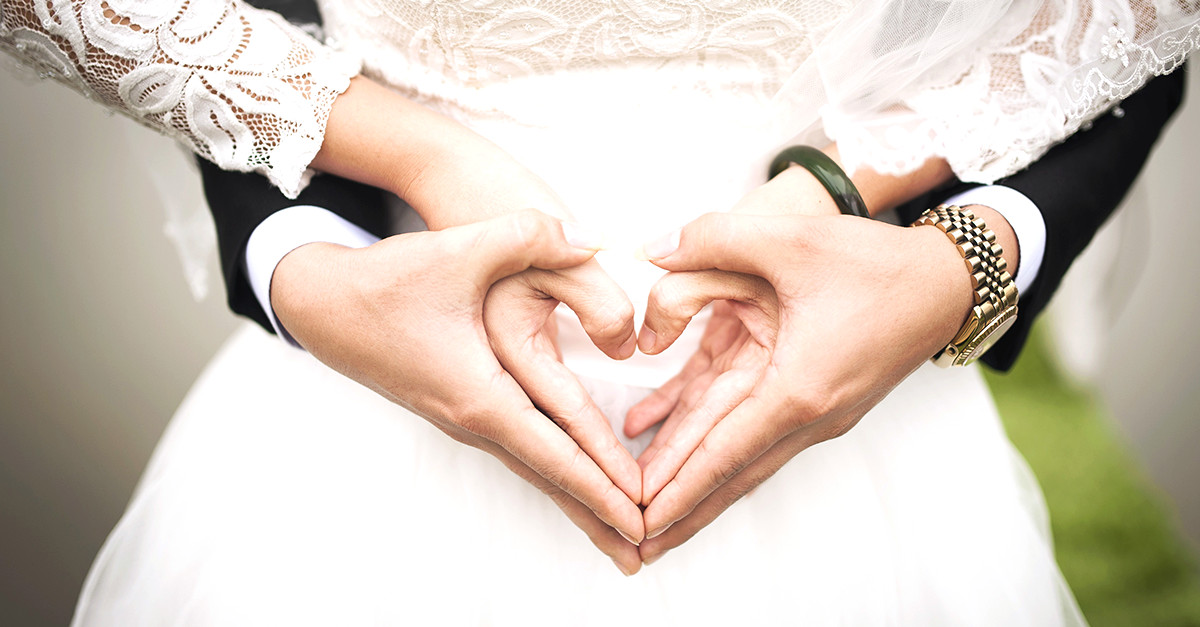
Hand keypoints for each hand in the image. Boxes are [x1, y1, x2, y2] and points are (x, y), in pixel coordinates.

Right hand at [271, 210, 644, 573]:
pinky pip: (520, 450)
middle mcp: (473, 418)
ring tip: (616, 531)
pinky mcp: (461, 407)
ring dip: (578, 499)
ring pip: (535, 468)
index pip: (555, 450)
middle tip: (645, 551)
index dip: (602, 482)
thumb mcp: (461, 249)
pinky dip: (554, 471)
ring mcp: (464, 418)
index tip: (642, 515)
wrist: (323, 304)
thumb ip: (531, 236)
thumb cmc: (388, 281)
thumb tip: (593, 240)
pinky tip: (573, 478)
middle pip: (549, 478)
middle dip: (598, 514)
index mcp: (480, 394)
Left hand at [629, 210, 980, 563]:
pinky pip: (753, 427)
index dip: (677, 488)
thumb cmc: (875, 264)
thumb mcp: (790, 238)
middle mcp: (808, 415)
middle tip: (634, 541)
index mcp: (798, 388)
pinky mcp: (814, 399)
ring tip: (651, 512)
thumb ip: (713, 238)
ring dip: (695, 483)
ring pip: (740, 457)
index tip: (641, 522)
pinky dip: (712, 439)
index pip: (723, 453)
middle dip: (681, 509)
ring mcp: (814, 413)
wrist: (946, 283)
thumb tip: (651, 251)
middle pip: (730, 473)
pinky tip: (666, 429)